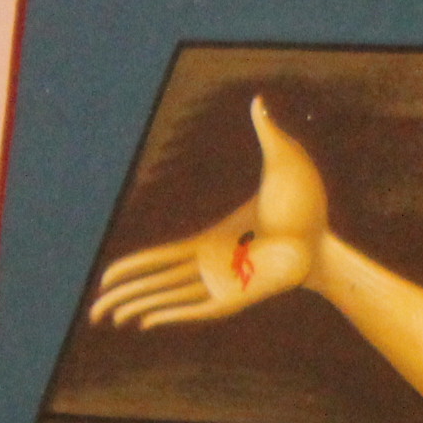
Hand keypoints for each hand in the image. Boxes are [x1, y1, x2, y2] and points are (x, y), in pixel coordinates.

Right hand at [88, 97, 329, 328]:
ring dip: (137, 307)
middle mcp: (212, 266)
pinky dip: (169, 314)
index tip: (108, 277)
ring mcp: (224, 283)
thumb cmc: (307, 207)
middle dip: (123, 295)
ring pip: (167, 298)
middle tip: (93, 312)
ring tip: (104, 319)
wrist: (329, 238)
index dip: (133, 267)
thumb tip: (258, 99)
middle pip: (156, 284)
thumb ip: (265, 132)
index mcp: (213, 241)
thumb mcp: (280, 163)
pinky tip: (145, 323)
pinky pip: (194, 309)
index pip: (161, 258)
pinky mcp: (238, 297)